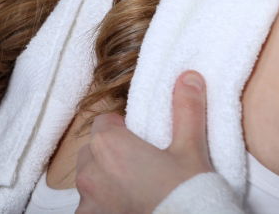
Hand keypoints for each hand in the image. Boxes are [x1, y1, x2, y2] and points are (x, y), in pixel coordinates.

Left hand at [76, 71, 213, 213]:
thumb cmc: (186, 193)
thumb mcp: (191, 149)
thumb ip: (186, 110)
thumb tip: (189, 77)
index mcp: (108, 144)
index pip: (104, 123)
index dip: (123, 128)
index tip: (142, 139)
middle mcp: (90, 172)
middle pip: (94, 150)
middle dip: (111, 153)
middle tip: (141, 164)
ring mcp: (88, 201)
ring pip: (89, 179)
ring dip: (105, 180)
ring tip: (135, 187)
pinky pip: (90, 206)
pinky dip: (103, 204)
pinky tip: (126, 205)